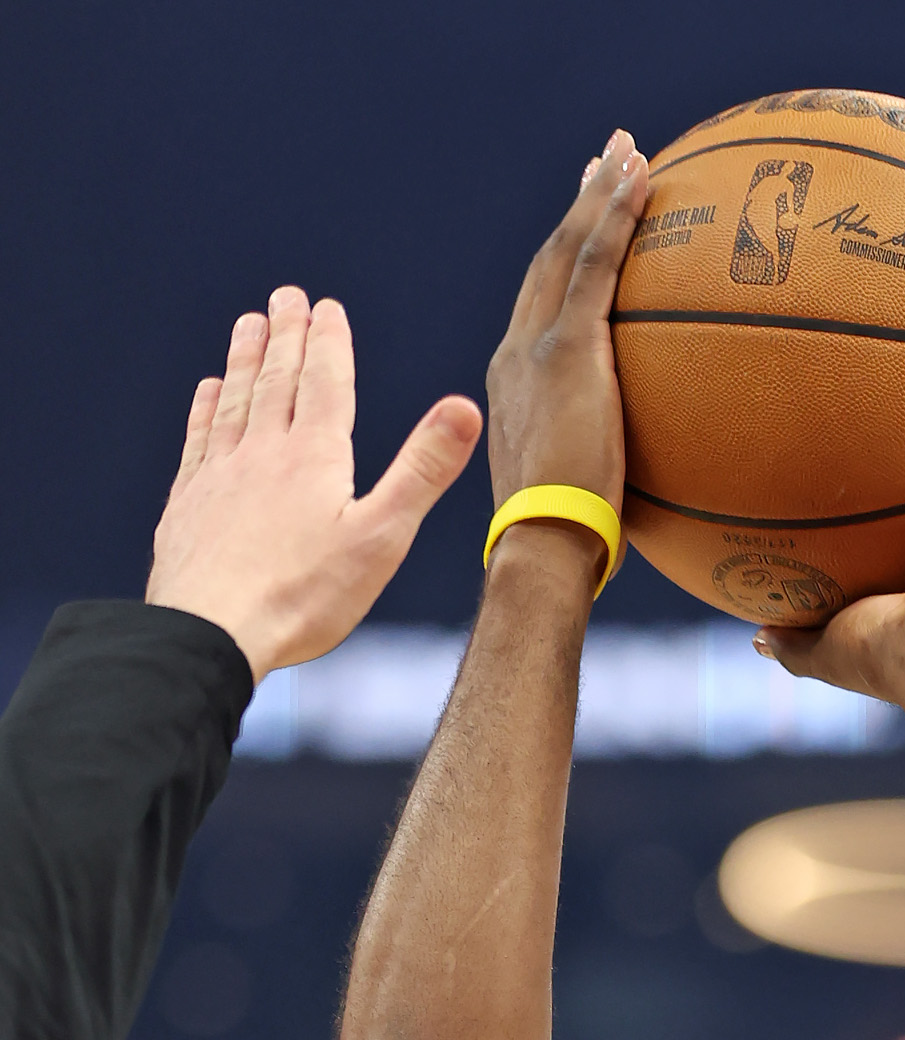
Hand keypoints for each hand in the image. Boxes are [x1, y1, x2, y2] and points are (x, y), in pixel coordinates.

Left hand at [145, 290, 481, 680]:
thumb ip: (422, 470)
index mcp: (314, 458)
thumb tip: (465, 409)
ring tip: (248, 325)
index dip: (328, 343)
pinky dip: (206, 408)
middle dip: (285, 336)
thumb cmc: (304, 596)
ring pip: (236, 400)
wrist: (212, 629)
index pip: (325, 383)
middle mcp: (263, 452)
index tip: (326, 308)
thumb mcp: (381, 537)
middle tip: (285, 297)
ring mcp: (220, 474)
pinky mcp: (190, 504)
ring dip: (245, 360)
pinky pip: (200, 440)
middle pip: (277, 381)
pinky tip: (210, 391)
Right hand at [484, 132, 649, 554]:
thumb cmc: (567, 543)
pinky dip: (613, 216)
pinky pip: (594, 265)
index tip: (585, 222)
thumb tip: (656, 481)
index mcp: (518, 380)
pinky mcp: (565, 349)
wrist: (540, 544)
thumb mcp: (589, 493)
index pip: (542, 304)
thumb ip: (609, 466)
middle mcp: (518, 350)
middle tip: (607, 161)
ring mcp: (537, 345)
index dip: (563, 257)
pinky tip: (639, 180)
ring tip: (627, 151)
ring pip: (568, 249)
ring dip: (598, 194)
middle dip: (579, 207)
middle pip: (550, 260)